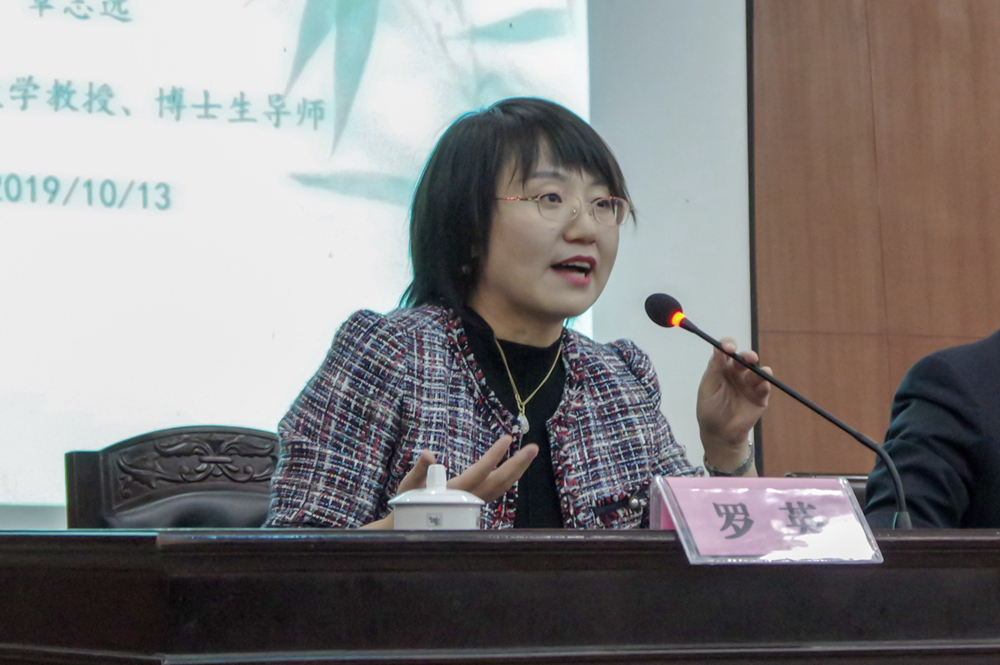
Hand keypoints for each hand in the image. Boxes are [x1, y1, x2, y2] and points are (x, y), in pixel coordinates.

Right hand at [360, 435, 537, 528]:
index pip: (480, 472)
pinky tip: (515, 469)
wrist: (409, 529)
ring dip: (517, 471)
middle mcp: (468, 499)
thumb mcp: (408, 486)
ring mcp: (474, 504)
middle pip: (499, 482)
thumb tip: (428, 455)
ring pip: (501, 487)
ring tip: (530, 454)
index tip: (507, 439)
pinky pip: (496, 491)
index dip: (494, 456)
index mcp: (454, 492)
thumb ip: (420, 470)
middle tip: (534, 448)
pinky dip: (508, 478)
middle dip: (518, 464)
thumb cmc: (407, 505)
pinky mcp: (475, 504)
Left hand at [696, 338, 770, 469]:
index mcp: (721, 368)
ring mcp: (749, 384)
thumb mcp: (707, 388)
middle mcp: (736, 373)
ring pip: (757, 371)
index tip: (729, 347)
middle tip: (748, 358)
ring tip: (756, 373)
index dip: (728, 345)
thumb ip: (714, 369)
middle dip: (747, 356)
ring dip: (758, 369)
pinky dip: (764, 384)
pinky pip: (765, 387)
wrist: (719, 433)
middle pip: (744, 358)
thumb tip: (718, 348)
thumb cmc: (709, 409)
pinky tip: (762, 385)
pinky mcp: (759, 397)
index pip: (726, 351)